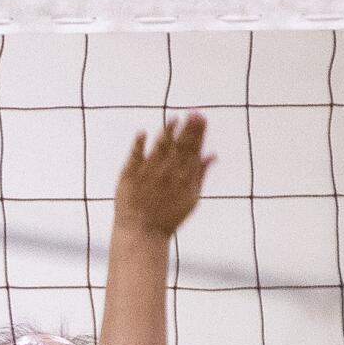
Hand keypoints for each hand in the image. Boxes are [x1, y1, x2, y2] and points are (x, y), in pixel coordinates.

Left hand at [113, 113, 214, 237]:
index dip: (198, 133)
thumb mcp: (191, 198)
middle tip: (194, 113)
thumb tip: (212, 155)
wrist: (142, 231)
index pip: (193, 150)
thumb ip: (201, 175)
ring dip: (168, 132)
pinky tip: (143, 132)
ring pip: (160, 148)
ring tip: (175, 118)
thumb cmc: (168, 216)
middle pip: (180, 146)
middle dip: (188, 129)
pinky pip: (135, 155)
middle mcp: (168, 174)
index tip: (201, 117)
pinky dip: (139, 144)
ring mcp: (149, 173)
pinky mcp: (130, 175)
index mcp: (184, 178)